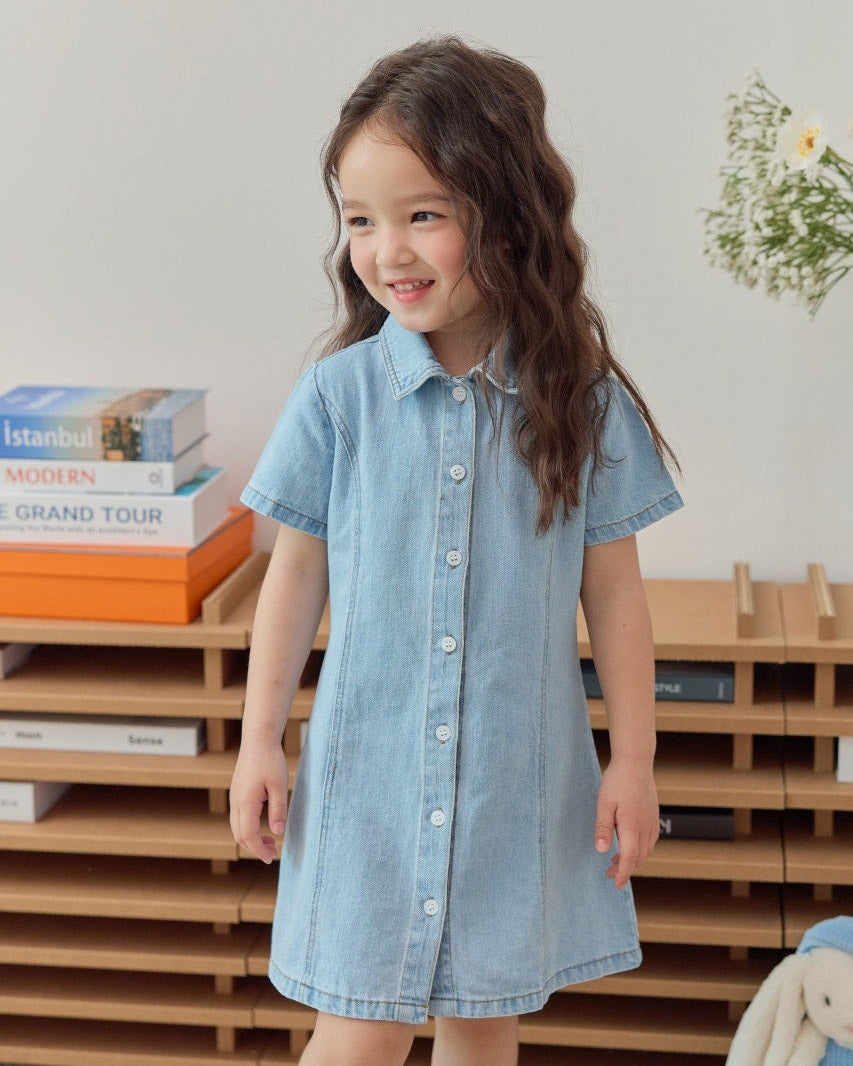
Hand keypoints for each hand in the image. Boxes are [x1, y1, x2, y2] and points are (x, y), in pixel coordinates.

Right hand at [229, 741, 288, 863]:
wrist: (258, 739)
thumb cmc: (271, 760)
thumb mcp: (279, 785)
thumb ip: (278, 810)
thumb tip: (278, 833)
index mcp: (246, 802)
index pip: (248, 835)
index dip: (259, 850)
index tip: (270, 858)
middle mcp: (236, 802)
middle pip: (239, 835)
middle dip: (254, 847)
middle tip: (272, 853)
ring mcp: (235, 797)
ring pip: (237, 827)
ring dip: (251, 838)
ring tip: (270, 841)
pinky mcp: (237, 792)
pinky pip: (238, 817)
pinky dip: (248, 827)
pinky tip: (263, 825)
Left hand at [594, 757, 658, 888]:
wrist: (636, 762)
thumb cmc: (617, 781)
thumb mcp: (604, 804)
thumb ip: (603, 828)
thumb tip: (601, 850)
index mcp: (632, 826)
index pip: (630, 858)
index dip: (623, 874)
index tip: (615, 884)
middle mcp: (645, 827)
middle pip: (639, 858)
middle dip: (625, 869)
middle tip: (608, 872)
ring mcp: (652, 821)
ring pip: (646, 850)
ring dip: (633, 860)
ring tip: (616, 860)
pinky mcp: (653, 816)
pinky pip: (650, 840)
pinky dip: (641, 849)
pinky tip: (630, 844)